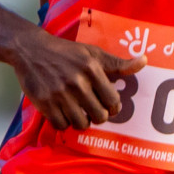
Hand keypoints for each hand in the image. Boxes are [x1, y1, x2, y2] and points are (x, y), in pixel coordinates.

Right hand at [10, 30, 145, 130]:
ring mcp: (60, 94)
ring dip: (81, 121)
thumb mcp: (92, 53)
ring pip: (81, 124)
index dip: (112, 107)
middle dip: (97, 115)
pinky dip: (63, 123)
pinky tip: (62, 112)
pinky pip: (61, 125)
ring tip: (77, 112)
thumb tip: (144, 61)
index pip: (113, 101)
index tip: (106, 104)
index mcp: (92, 70)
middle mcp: (77, 83)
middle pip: (99, 116)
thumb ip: (118, 63)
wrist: (29, 49)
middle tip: (91, 109)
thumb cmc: (65, 52)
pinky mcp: (44, 102)